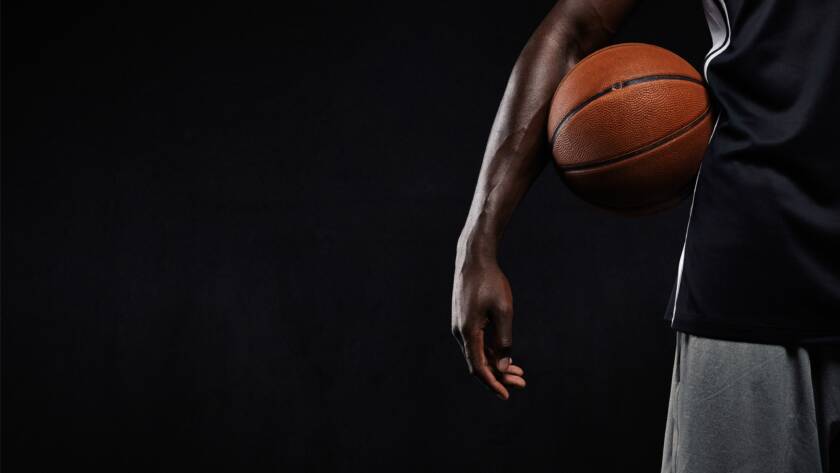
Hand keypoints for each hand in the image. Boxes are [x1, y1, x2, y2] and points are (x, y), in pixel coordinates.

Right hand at [451, 258, 525, 399]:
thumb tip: (503, 366)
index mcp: (467, 331)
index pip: (479, 367)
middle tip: (522, 382)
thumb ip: (504, 340)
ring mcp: (460, 326)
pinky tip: (506, 355)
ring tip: (519, 372)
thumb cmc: (490, 282)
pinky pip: (477, 342)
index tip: (507, 394)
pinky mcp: (464, 320)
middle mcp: (460, 332)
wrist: (474, 258)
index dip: (493, 383)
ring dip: (497, 364)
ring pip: (478, 353)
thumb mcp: (504, 311)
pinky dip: (491, 351)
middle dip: (500, 375)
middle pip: (479, 363)